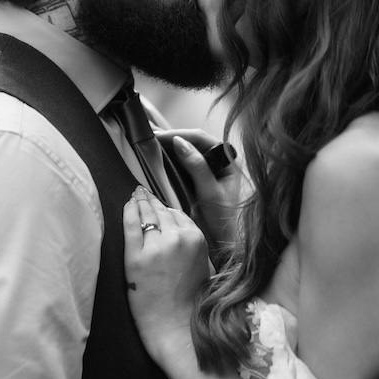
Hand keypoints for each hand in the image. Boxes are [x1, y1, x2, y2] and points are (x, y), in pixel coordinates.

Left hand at [123, 187, 208, 363]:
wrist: (176, 327)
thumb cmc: (192, 302)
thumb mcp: (202, 266)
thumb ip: (192, 243)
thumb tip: (178, 227)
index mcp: (196, 239)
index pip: (177, 214)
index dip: (165, 208)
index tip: (156, 203)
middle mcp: (177, 238)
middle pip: (160, 211)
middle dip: (150, 201)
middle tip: (141, 192)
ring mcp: (155, 247)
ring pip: (146, 214)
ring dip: (139, 202)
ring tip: (134, 195)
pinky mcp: (135, 257)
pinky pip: (130, 225)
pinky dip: (127, 211)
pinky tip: (126, 205)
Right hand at [156, 129, 245, 248]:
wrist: (223, 243)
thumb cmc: (223, 220)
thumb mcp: (210, 192)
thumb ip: (197, 166)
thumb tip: (179, 142)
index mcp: (228, 162)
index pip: (202, 139)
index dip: (181, 135)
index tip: (161, 137)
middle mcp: (219, 163)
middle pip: (193, 142)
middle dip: (172, 138)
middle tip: (151, 137)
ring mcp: (208, 171)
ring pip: (187, 152)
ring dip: (169, 148)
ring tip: (150, 144)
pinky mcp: (197, 181)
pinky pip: (183, 165)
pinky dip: (170, 161)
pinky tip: (157, 158)